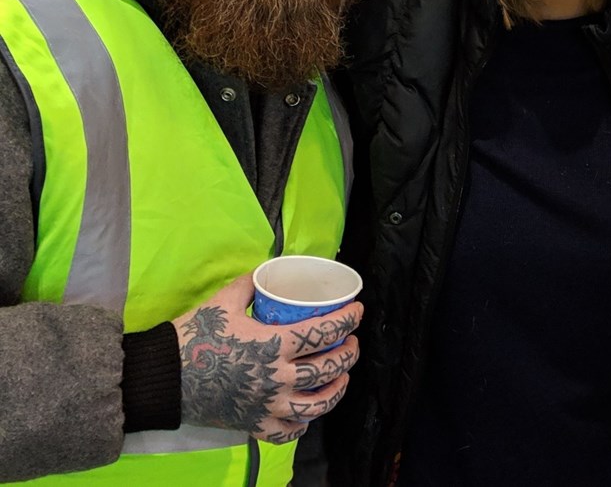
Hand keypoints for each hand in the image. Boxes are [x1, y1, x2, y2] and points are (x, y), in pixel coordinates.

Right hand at [174, 273, 362, 443]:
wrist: (162, 379)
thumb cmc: (192, 338)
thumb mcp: (223, 302)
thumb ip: (250, 283)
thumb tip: (268, 271)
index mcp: (272, 345)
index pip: (323, 332)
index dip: (347, 320)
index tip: (358, 311)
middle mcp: (276, 379)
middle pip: (328, 369)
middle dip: (348, 354)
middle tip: (352, 341)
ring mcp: (266, 406)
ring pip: (316, 405)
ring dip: (337, 390)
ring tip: (342, 376)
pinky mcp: (253, 425)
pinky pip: (288, 431)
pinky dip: (304, 423)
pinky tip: (309, 412)